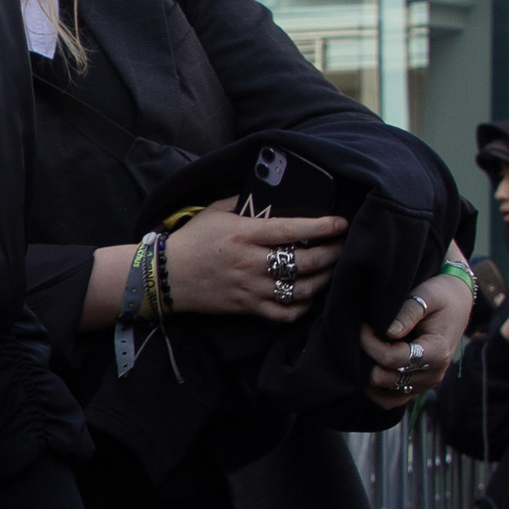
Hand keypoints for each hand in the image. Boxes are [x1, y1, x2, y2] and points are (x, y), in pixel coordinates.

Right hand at [161, 203, 347, 320]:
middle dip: (331, 255)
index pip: (291, 230)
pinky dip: (302, 307)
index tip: (340, 223)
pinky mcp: (248, 307)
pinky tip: (307, 296)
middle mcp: (251, 262)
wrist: (167, 276)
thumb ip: (243, 201)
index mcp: (245, 234)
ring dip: (322, 280)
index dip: (321, 227)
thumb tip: (270, 195)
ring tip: (331, 270)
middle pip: (304, 263)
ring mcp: (251, 288)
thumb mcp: (216, 211)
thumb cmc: (193, 240)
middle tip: (342, 247)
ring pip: (300, 290)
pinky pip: (284, 313)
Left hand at [361, 255, 475, 410]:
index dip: (371, 344)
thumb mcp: (427, 295)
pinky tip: (371, 366)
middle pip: (386, 379)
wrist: (457, 303)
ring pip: (386, 395)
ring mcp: (425, 383)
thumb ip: (409, 312)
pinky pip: (391, 400)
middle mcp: (433, 374)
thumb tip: (389, 332)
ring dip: (370, 376)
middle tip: (365, 337)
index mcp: (437, 351)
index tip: (363, 326)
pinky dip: (377, 389)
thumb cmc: (441, 296)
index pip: (393, 359)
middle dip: (369, 358)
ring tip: (368, 351)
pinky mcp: (418, 386)